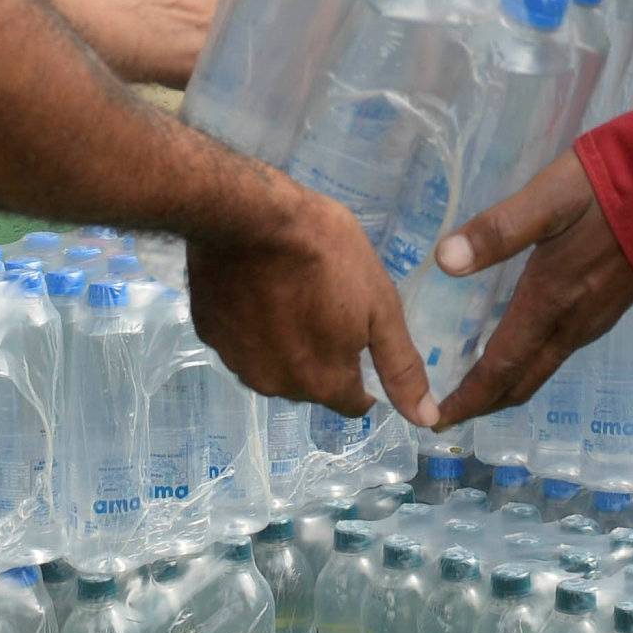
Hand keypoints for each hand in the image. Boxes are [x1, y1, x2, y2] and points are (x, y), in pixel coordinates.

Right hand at [188, 178, 436, 424]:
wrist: (248, 214)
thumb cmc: (325, 253)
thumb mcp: (379, 304)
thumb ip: (400, 365)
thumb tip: (425, 419)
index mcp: (323, 382)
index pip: (353, 402)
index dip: (360, 371)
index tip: (356, 334)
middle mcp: (277, 385)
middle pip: (309, 384)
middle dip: (320, 356)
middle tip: (322, 304)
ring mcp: (236, 359)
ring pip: (271, 364)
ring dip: (281, 344)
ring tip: (285, 294)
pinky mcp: (207, 331)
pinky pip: (238, 340)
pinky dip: (248, 324)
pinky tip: (253, 288)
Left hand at [431, 150, 632, 429]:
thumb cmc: (603, 194)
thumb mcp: (545, 201)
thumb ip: (496, 231)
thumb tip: (445, 261)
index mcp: (550, 303)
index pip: (502, 366)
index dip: (468, 397)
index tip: (435, 419)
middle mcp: (571, 324)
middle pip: (522, 380)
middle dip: (482, 402)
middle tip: (442, 413)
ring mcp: (590, 320)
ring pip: (540, 370)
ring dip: (503, 385)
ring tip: (467, 387)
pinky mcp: (601, 309)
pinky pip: (555, 353)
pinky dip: (524, 365)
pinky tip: (507, 348)